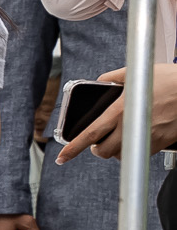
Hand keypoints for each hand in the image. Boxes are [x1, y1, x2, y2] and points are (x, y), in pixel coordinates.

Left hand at [58, 65, 176, 162]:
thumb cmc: (172, 80)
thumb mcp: (138, 72)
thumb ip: (114, 77)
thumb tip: (101, 80)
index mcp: (121, 110)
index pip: (90, 134)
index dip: (74, 148)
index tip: (63, 157)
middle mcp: (132, 127)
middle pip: (103, 151)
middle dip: (96, 149)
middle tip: (97, 142)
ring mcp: (147, 137)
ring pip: (121, 155)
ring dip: (115, 150)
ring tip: (117, 138)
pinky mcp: (160, 143)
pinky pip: (140, 153)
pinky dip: (133, 148)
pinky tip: (135, 137)